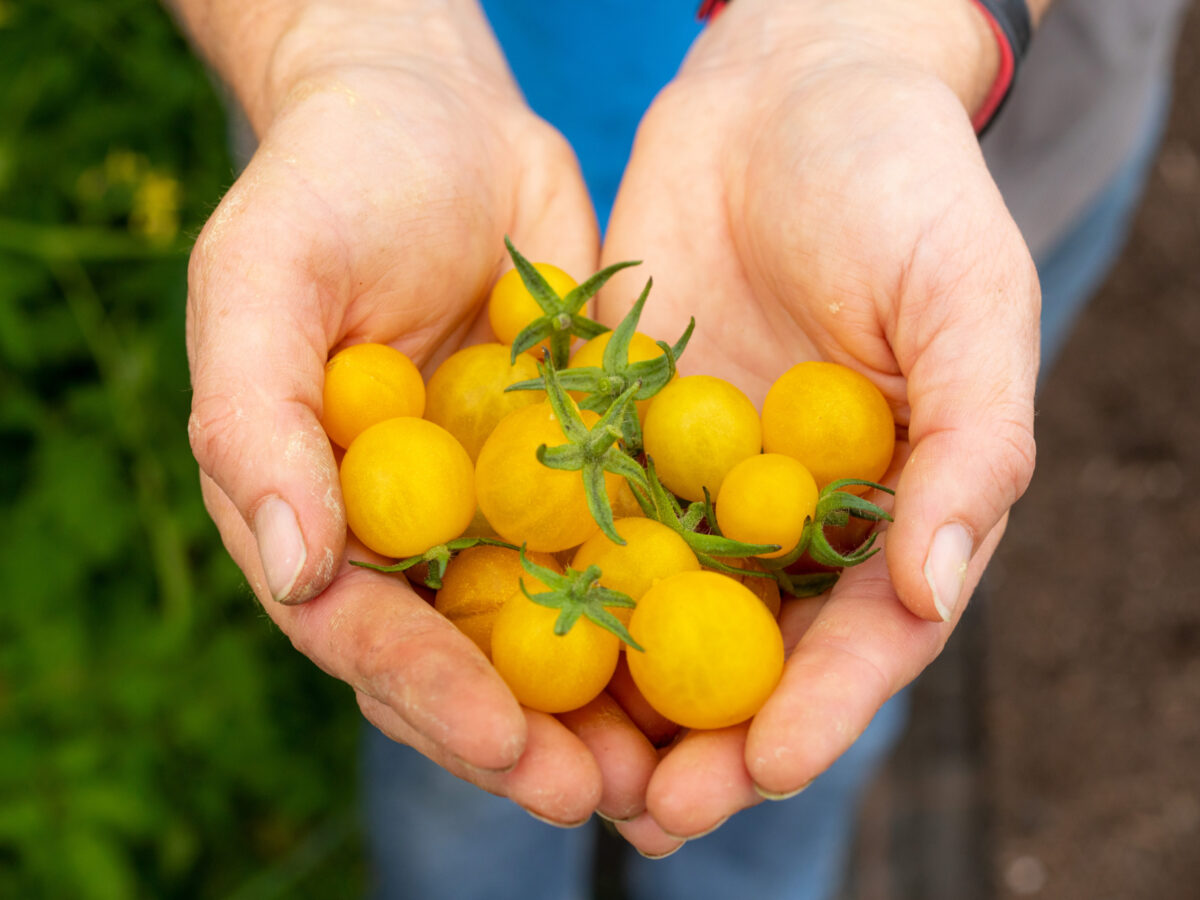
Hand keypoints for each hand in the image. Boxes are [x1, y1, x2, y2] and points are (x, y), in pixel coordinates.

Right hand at [182, 0, 650, 823]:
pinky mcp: (571, 464)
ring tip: (670, 767)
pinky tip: (718, 647)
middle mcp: (405, 526)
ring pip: (544, 624)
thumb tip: (292, 566)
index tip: (506, 741)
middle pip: (457, 657)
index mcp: (318, 506)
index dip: (428, 692)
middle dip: (525, 734)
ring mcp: (491, 501)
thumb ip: (257, 414)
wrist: (437, 118)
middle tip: (603, 792)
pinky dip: (657, 601)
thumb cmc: (330, 185)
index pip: (361, 629)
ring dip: (602, 702)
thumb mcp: (266, 276)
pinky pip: (615, 544)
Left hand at [597, 0, 1039, 849]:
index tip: (764, 767)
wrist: (787, 90)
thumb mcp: (967, 297)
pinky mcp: (623, 435)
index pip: (866, 635)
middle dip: (705, 739)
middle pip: (755, 654)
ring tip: (565, 765)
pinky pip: (587, 521)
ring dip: (616, 696)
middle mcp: (795, 513)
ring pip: (660, 612)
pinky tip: (500, 636)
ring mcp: (703, 480)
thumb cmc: (904, 183)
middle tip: (649, 810)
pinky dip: (551, 584)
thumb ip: (972, 442)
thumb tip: (938, 590)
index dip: (821, 710)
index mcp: (895, 503)